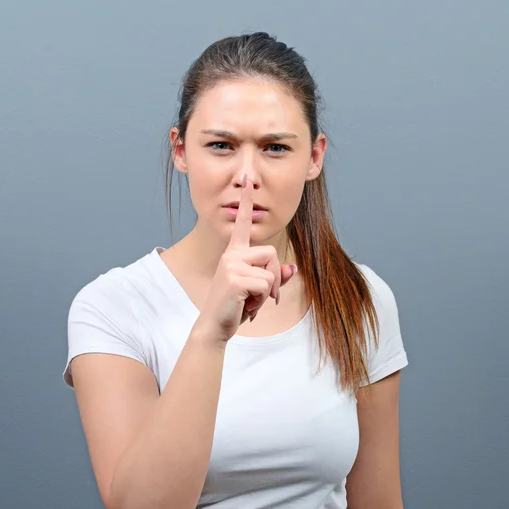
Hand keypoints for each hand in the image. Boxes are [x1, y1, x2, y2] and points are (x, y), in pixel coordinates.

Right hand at [194, 175, 297, 344]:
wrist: (215, 326)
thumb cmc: (235, 307)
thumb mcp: (257, 290)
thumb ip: (275, 277)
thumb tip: (293, 268)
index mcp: (234, 253)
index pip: (242, 223)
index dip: (246, 202)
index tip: (248, 182)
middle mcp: (231, 255)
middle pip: (271, 252)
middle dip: (274, 277)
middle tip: (262, 296)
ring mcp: (230, 265)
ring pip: (270, 271)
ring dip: (267, 292)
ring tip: (250, 302)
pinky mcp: (234, 278)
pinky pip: (265, 284)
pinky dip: (262, 300)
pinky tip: (247, 307)